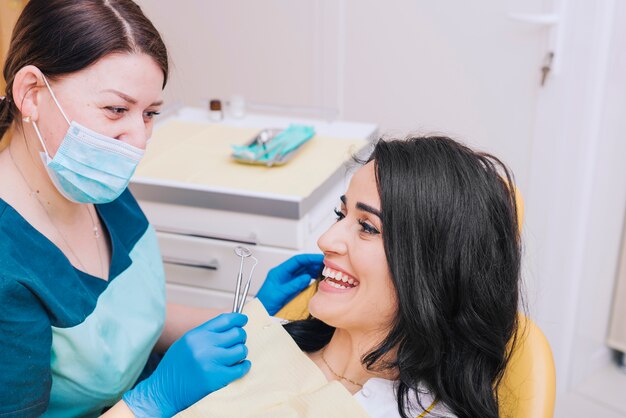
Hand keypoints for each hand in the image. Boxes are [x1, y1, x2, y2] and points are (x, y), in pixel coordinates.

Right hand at [122, 313, 250, 417]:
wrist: (163, 391)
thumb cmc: (174, 367)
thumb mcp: (186, 342)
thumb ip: (206, 334)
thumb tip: (229, 326)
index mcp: (196, 334)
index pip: (225, 319)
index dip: (238, 318)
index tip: (243, 320)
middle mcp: (204, 345)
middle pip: (236, 334)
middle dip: (241, 337)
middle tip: (238, 342)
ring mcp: (211, 362)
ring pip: (241, 350)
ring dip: (241, 352)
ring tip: (236, 356)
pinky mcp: (216, 378)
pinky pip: (240, 369)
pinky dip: (244, 367)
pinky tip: (240, 366)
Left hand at [257, 253, 322, 314]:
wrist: (262, 314)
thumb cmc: (265, 304)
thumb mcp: (279, 294)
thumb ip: (293, 285)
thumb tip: (306, 277)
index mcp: (279, 272)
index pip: (296, 261)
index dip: (309, 258)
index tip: (319, 259)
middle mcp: (284, 275)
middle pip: (301, 265)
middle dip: (313, 263)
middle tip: (326, 265)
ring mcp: (289, 281)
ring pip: (304, 272)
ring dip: (314, 271)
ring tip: (324, 272)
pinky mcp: (292, 288)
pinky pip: (304, 281)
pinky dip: (311, 279)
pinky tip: (318, 280)